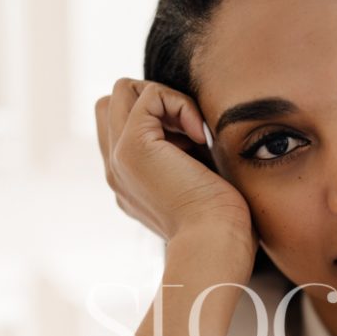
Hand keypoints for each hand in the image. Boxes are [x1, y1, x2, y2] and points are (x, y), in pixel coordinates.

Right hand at [95, 78, 254, 260]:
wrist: (216, 244)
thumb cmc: (222, 224)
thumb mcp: (200, 183)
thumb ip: (187, 158)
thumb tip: (195, 128)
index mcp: (129, 181)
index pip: (121, 126)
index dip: (158, 119)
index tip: (193, 144)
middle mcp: (116, 170)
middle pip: (114, 102)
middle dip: (155, 102)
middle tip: (190, 132)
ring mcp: (119, 158)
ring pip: (124, 91)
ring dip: (167, 98)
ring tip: (194, 133)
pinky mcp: (133, 146)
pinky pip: (150, 94)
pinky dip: (181, 103)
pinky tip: (199, 136)